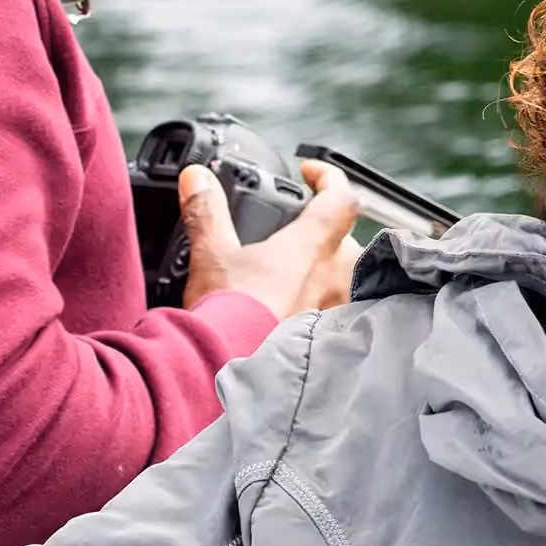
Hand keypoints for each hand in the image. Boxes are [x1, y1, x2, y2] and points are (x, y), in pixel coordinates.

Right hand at [178, 160, 358, 321]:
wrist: (229, 371)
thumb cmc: (229, 314)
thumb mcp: (211, 255)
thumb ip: (206, 211)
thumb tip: (196, 177)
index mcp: (312, 246)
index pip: (342, 197)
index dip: (330, 178)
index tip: (312, 174)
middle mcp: (336, 276)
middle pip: (349, 240)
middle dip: (327, 234)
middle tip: (299, 237)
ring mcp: (337, 310)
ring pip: (348, 280)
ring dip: (327, 274)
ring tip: (296, 279)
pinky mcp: (330, 339)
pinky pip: (338, 314)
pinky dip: (321, 308)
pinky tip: (295, 315)